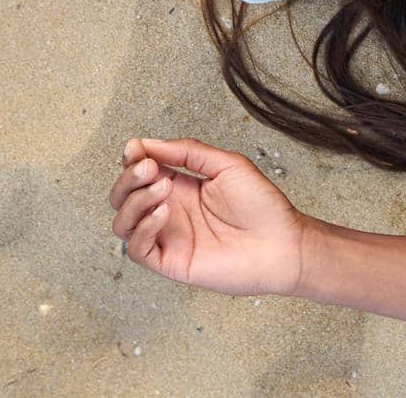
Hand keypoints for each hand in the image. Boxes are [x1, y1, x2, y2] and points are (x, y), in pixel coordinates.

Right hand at [110, 137, 307, 296]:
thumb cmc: (262, 206)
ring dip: (134, 201)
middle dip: (128, 178)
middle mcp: (170, 211)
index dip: (132, 158)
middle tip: (148, 167)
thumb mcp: (227, 164)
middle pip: (124, 196)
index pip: (141, 173)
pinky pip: (137, 249)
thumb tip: (149, 143)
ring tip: (162, 188)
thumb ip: (188, 151)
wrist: (282, 242)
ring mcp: (168, 237)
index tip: (135, 147)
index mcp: (181, 187)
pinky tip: (165, 212)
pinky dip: (144, 228)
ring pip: (123, 222)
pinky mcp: (170, 261)